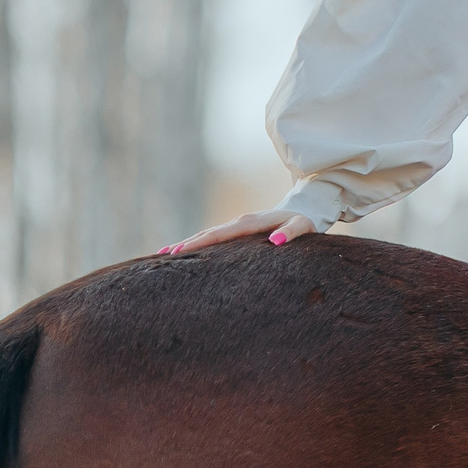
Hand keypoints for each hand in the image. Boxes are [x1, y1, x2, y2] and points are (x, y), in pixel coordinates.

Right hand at [160, 209, 317, 255]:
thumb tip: (275, 242)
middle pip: (208, 233)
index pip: (221, 234)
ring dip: (187, 243)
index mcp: (250, 222)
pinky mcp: (237, 230)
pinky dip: (197, 242)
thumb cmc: (304, 222)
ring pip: (207, 234)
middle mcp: (240, 221)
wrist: (304, 210)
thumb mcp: (303, 227)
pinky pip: (213, 236)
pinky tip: (183, 251)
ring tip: (164, 255)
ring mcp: (236, 225)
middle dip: (186, 244)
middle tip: (163, 257)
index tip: (181, 251)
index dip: (200, 243)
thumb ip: (291, 234)